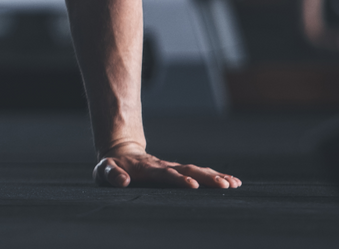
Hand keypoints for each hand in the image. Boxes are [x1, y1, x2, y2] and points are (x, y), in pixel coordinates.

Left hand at [93, 149, 240, 189]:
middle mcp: (164, 167)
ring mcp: (173, 168)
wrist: (122, 153)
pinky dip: (216, 176)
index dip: (178, 179)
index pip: (165, 174)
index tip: (192, 185)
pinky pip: (200, 173)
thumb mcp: (104, 169)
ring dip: (215, 177)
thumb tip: (123, 180)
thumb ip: (111, 174)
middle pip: (187, 170)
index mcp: (148, 169)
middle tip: (224, 185)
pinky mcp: (179, 171)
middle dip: (206, 177)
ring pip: (197, 170)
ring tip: (233, 184)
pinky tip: (233, 182)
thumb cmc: (112, 166)